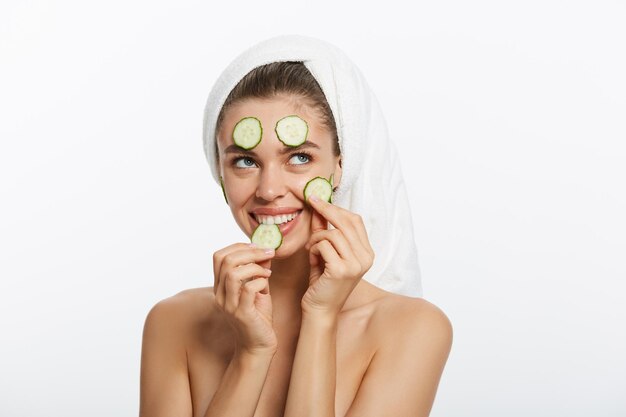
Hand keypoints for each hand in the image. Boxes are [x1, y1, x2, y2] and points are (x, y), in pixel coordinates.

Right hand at [213, 243, 277, 355]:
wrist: (258, 346)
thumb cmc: (258, 317)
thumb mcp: (258, 289)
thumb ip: (258, 271)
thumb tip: (265, 251)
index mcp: (220, 287)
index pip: (219, 256)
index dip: (237, 246)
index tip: (256, 247)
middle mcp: (220, 295)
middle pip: (225, 261)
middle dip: (249, 252)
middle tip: (267, 254)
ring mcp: (229, 305)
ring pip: (233, 273)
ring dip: (254, 266)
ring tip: (267, 272)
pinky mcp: (241, 314)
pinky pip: (248, 289)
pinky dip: (260, 281)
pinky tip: (267, 285)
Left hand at [302, 195, 374, 315]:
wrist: (320, 310)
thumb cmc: (322, 282)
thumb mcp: (326, 253)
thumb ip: (325, 232)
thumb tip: (319, 207)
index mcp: (366, 253)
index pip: (355, 220)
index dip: (337, 208)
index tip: (319, 199)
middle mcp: (366, 258)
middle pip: (346, 221)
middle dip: (326, 209)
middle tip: (311, 202)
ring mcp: (355, 264)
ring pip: (333, 233)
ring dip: (316, 238)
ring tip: (311, 248)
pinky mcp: (341, 270)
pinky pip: (324, 245)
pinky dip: (313, 248)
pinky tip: (311, 258)